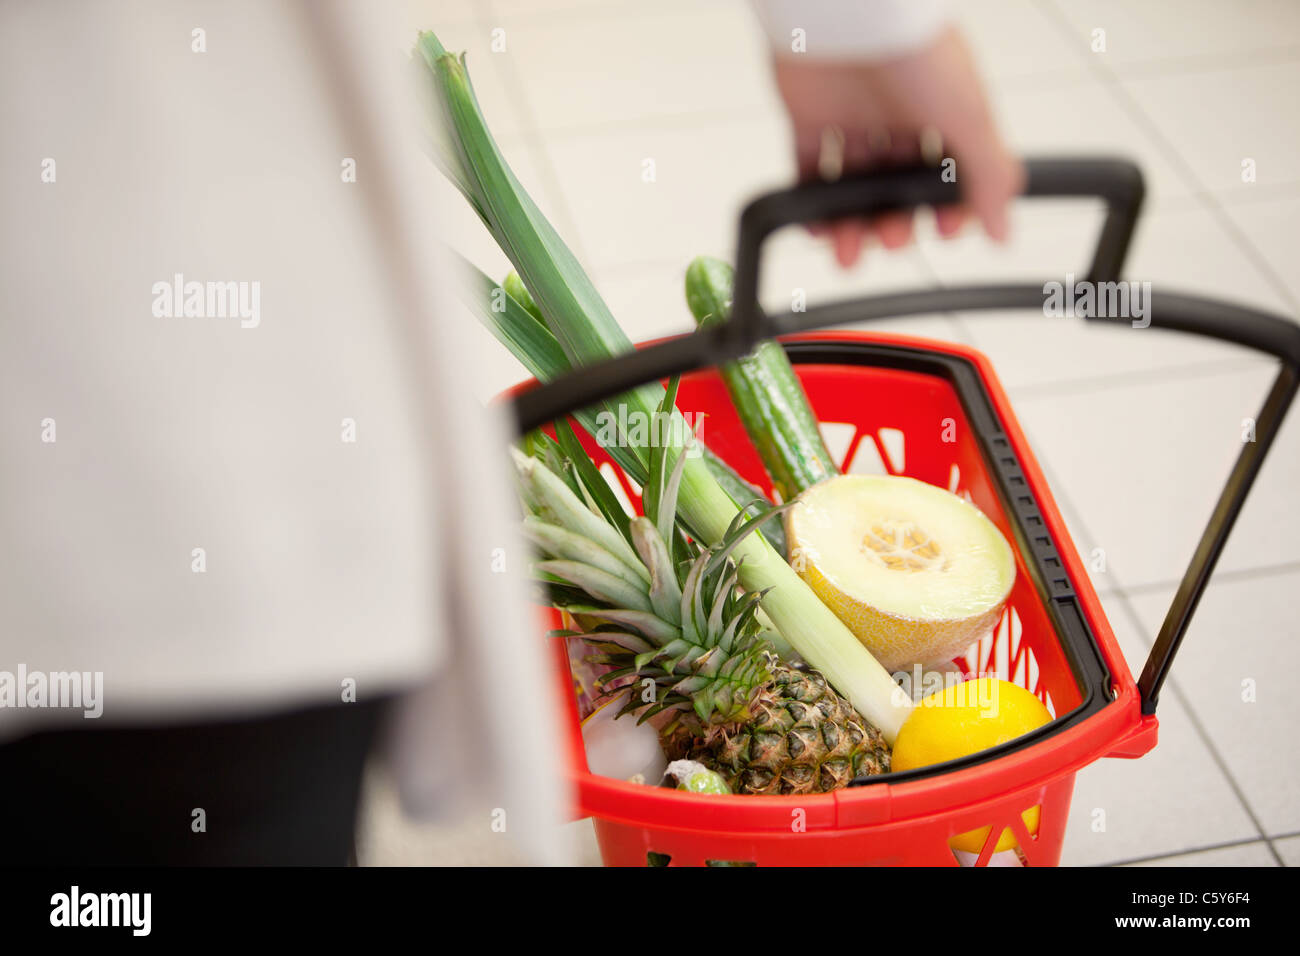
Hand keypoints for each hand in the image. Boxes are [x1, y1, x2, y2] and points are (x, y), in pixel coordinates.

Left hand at [772, 26, 1022, 266]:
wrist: (850, 12)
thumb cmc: (913, 46)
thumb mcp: (969, 117)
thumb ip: (988, 176)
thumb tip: (1002, 227)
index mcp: (943, 109)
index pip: (950, 172)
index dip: (947, 206)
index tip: (943, 230)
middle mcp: (898, 113)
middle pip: (898, 184)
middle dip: (896, 221)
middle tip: (893, 240)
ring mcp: (853, 116)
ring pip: (854, 184)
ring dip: (853, 224)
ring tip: (850, 253)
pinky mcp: (809, 116)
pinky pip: (807, 168)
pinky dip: (810, 202)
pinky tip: (818, 229)